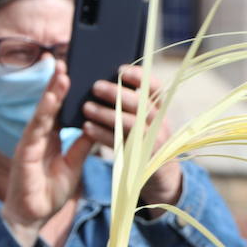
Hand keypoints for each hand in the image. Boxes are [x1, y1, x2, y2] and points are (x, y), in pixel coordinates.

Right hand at [1, 59, 97, 246]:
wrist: (33, 216)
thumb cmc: (49, 191)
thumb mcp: (73, 165)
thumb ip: (81, 146)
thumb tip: (95, 127)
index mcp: (49, 138)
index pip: (59, 110)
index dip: (66, 92)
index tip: (75, 73)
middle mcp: (38, 136)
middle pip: (49, 106)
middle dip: (57, 84)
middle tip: (67, 62)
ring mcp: (29, 143)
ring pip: (42, 113)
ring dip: (51, 93)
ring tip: (61, 75)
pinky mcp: (24, 154)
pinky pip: (34, 131)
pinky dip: (42, 115)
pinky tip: (49, 101)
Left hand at [86, 65, 183, 208]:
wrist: (160, 175)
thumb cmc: (144, 140)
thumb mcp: (146, 121)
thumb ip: (132, 104)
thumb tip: (103, 83)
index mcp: (160, 110)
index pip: (155, 88)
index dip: (139, 77)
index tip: (120, 70)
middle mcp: (160, 124)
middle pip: (140, 104)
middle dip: (117, 94)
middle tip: (95, 86)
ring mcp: (152, 142)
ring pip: (129, 123)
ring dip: (106, 114)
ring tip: (86, 107)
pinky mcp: (141, 158)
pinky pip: (119, 143)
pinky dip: (101, 134)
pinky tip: (87, 128)